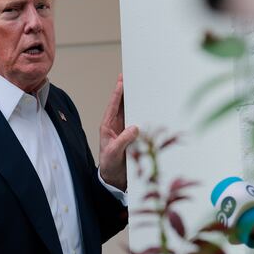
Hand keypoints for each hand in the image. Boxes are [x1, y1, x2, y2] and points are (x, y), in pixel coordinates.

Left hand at [99, 74, 137, 190]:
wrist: (114, 178)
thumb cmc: (110, 165)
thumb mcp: (114, 152)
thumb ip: (123, 140)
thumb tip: (134, 128)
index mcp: (107, 126)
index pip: (113, 106)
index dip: (117, 92)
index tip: (121, 80)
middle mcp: (115, 125)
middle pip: (121, 104)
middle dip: (125, 90)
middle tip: (130, 76)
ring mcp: (123, 129)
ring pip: (129, 110)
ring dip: (134, 99)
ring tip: (139, 86)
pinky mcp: (130, 135)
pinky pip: (136, 120)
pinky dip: (140, 111)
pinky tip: (146, 104)